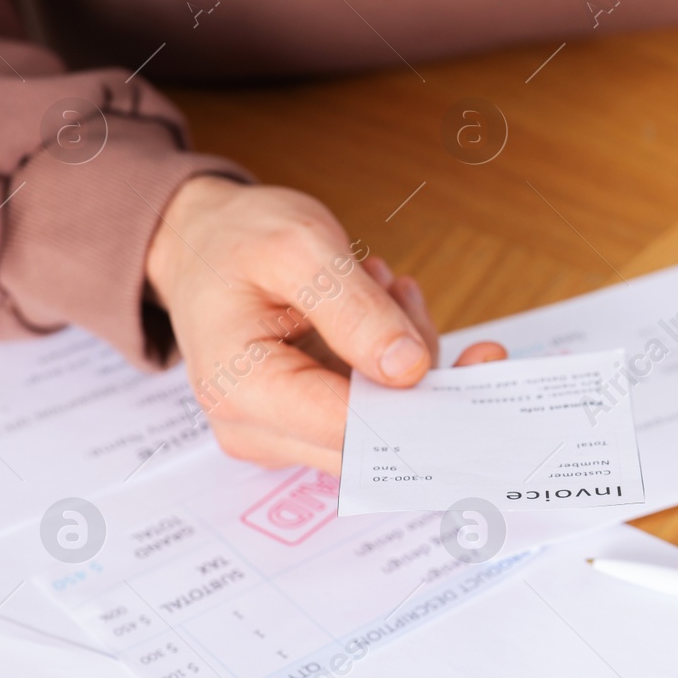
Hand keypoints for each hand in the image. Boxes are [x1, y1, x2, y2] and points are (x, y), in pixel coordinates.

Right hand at [144, 177, 504, 474]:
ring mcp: (283, 432)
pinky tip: (374, 306)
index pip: (352, 429)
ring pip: (387, 420)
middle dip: (418, 369)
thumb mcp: (297, 248)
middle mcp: (259, 428)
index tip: (477, 364)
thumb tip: (409, 370)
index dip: (421, 405)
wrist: (200, 246)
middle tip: (407, 297)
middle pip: (377, 436)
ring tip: (376, 288)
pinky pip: (377, 406)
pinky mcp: (307, 422)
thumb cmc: (235, 241)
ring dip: (403, 352)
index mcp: (244, 390)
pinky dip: (391, 357)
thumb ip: (353, 310)